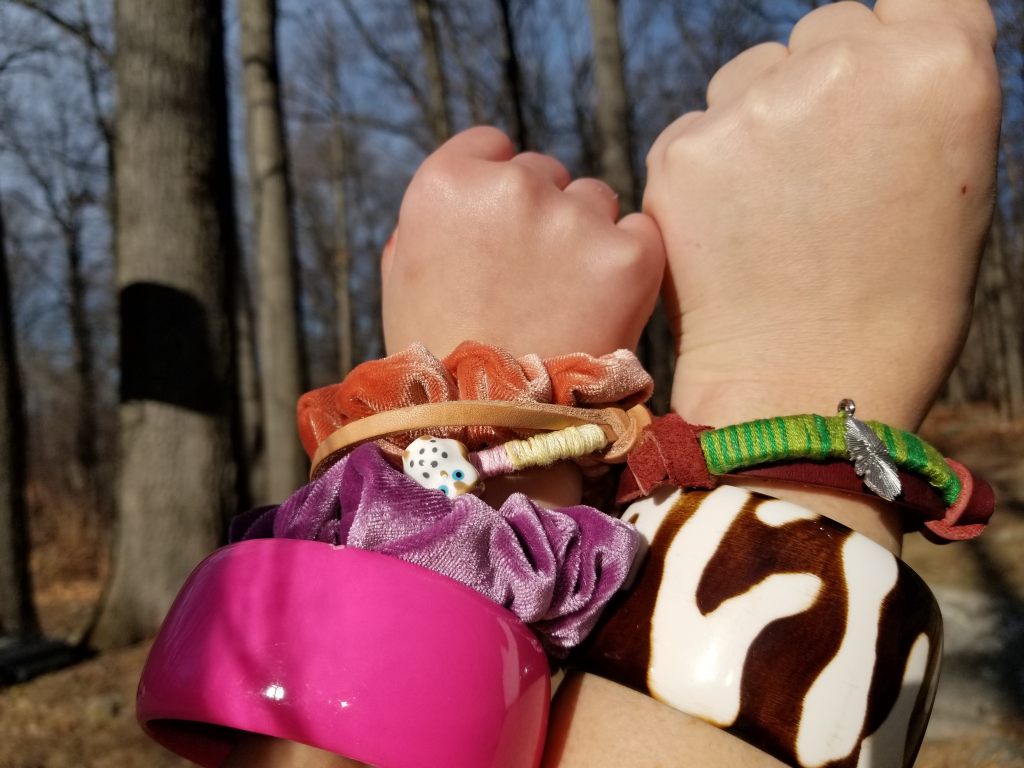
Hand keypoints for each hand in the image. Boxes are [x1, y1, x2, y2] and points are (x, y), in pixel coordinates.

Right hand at [383, 126, 665, 358]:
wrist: (493, 431)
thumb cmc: (438, 363)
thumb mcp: (402, 278)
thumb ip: (428, 220)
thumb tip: (466, 191)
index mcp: (446, 184)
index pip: (490, 146)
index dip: (495, 185)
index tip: (500, 229)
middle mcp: (511, 186)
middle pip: (544, 173)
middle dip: (541, 213)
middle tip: (533, 280)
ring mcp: (574, 218)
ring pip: (594, 199)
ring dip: (585, 235)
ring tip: (564, 303)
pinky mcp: (629, 254)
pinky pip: (640, 233)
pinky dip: (629, 264)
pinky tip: (603, 307)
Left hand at [645, 0, 1000, 429]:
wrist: (808, 390)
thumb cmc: (897, 302)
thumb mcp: (952, 183)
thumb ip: (911, 100)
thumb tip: (873, 53)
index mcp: (939, 66)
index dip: (895, 38)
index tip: (881, 80)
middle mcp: (845, 65)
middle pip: (826, 28)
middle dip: (825, 82)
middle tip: (824, 172)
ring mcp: (757, 105)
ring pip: (750, 73)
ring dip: (760, 118)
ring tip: (774, 210)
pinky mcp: (684, 148)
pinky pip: (699, 128)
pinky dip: (709, 165)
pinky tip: (729, 229)